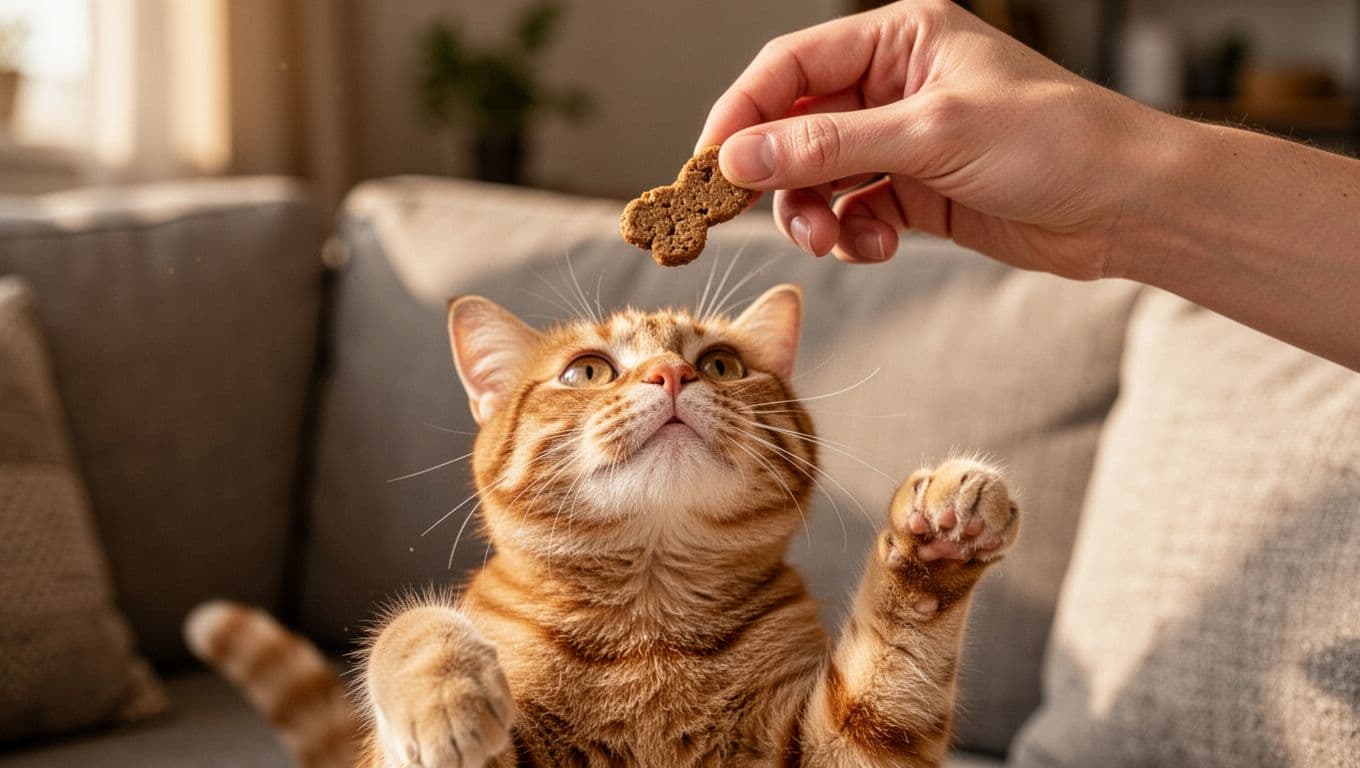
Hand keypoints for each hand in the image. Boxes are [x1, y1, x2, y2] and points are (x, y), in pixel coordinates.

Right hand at [697, 0, 1176, 278]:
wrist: (1127, 206)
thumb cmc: (1055, 143)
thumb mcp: (931, 134)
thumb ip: (829, 145)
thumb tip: (740, 157)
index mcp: (900, 38)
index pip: (791, 66)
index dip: (742, 114)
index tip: (709, 166)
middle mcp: (894, 84)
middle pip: (796, 125)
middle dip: (780, 176)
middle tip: (756, 215)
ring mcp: (903, 140)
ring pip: (820, 176)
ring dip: (815, 214)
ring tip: (833, 242)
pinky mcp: (916, 191)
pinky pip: (853, 211)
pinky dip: (854, 234)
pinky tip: (879, 245)